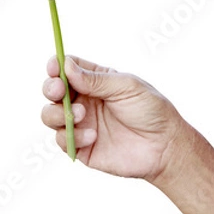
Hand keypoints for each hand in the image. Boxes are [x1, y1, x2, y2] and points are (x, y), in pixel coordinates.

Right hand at [41, 55, 189, 180]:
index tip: (54, 68)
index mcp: (94, 80)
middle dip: (50, 88)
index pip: (66, 68)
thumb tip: (67, 67)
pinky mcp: (81, 147)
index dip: (56, 66)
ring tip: (82, 115)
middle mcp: (83, 100)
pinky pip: (62, 140)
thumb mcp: (126, 86)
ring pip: (49, 115)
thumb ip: (96, 80)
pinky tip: (93, 136)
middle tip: (59, 91)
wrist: (164, 146)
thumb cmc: (150, 109)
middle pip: (52, 90)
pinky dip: (72, 136)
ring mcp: (80, 123)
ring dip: (58, 113)